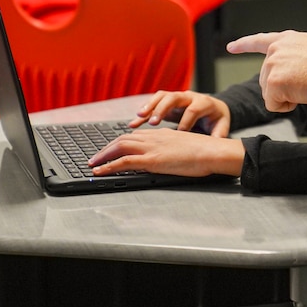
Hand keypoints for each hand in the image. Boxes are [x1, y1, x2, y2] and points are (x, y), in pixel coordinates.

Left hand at [89, 128, 245, 177]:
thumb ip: (174, 149)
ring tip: (92, 165)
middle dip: (106, 148)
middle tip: (95, 158)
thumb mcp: (186, 147)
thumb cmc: (207, 152)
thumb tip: (170, 156)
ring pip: (119, 147)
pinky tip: (99, 172)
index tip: (111, 149)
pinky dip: (108, 166)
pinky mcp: (152, 160)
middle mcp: (154, 137)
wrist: (214, 151)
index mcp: (163, 134)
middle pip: (122, 139)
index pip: (135, 135)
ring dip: (102, 156)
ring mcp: (152, 148)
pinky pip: (124, 161)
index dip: (119, 143)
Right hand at [129, 91, 231, 136]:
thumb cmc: (216, 118)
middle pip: (174, 98)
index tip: (181, 132)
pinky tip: (135, 122)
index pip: (193, 109)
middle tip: (153, 122)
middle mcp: (189, 97)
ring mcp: (177, 97)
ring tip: (139, 117)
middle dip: (163, 109)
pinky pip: (154, 103)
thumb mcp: (221, 125)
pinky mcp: (168, 102)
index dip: (186, 120)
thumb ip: (219, 134)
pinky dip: (144, 112)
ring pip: (161, 97)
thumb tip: (218, 144)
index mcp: (204, 103)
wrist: (214, 107)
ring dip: (149, 107)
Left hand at [226, 31, 306, 111]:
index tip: (231, 47)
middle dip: (283, 87)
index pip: (259, 41)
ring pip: (269, 93)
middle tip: (306, 82)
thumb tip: (290, 74)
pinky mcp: (273, 82)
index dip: (244, 45)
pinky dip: (286, 106)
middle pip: (266, 79)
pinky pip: (273, 105)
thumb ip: (294, 57)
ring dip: (287, 96)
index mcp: (285, 40)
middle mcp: (275, 50)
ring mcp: (272, 65)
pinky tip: (301, 95)